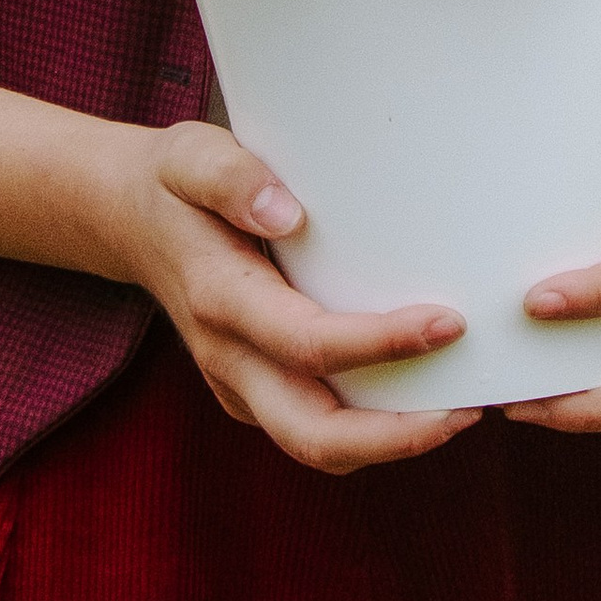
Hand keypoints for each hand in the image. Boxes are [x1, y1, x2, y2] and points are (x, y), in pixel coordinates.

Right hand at [106, 118, 481, 474]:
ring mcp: (239, 384)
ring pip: (319, 445)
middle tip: (473, 406)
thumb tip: (284, 213)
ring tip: (465, 409)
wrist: (127, 220)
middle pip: (314, 434)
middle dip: (398, 435)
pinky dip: (374, 429)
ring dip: (393, 442)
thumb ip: (230, 176)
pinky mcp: (255, 392)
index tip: (450, 323)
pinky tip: (426, 397)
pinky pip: (316, 429)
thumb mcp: (189, 155)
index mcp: (220, 301)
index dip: (382, 343)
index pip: (308, 343)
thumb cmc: (175, 182)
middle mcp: (228, 358)